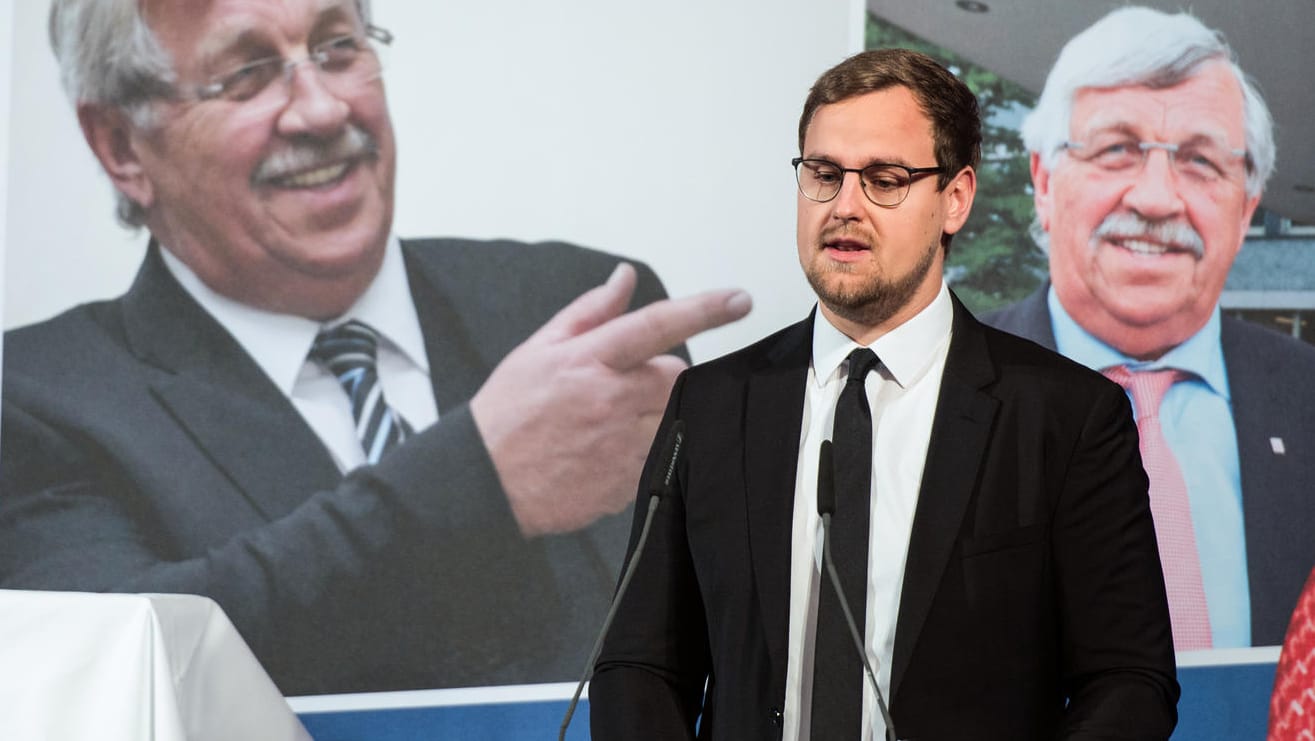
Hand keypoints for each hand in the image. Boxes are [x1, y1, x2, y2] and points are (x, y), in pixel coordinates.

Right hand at [470, 263, 750, 535]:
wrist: (484, 482)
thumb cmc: (507, 413)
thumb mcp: (540, 349)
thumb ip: (590, 311)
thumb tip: (625, 278)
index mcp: (588, 361)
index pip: (657, 325)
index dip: (704, 309)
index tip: (739, 300)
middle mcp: (610, 401)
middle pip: (676, 377)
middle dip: (662, 377)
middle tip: (625, 388)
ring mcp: (621, 445)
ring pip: (673, 418)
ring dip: (655, 414)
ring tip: (613, 422)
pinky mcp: (626, 482)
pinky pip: (657, 457)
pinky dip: (641, 449)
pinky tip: (604, 452)